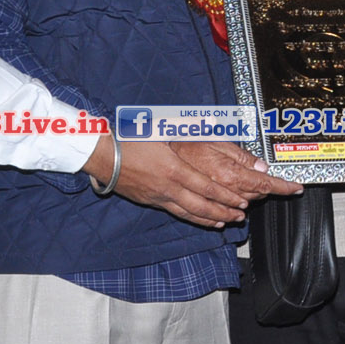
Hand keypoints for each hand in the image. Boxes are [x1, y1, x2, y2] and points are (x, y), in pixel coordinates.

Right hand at [110, 139, 300, 228]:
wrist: (102, 156)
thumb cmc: (130, 139)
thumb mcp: (160, 128)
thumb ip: (186, 127)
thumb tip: (208, 122)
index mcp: (174, 169)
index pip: (207, 187)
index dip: (226, 196)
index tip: (241, 201)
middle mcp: (169, 187)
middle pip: (203, 205)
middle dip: (225, 211)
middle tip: (242, 215)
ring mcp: (160, 197)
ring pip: (191, 213)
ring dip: (212, 218)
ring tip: (228, 221)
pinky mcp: (151, 201)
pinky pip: (178, 213)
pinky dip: (195, 219)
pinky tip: (205, 221)